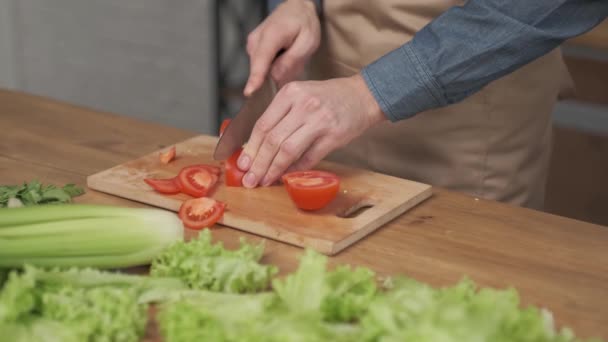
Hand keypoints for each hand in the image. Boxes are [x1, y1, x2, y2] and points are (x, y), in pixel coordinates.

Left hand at [237, 74, 386, 187]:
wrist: (364, 96)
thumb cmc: (330, 97)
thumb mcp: (301, 95)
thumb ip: (281, 116)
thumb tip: (257, 147)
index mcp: (290, 92)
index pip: (262, 124)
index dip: (250, 148)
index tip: (242, 164)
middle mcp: (303, 104)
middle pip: (272, 139)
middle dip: (257, 163)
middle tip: (249, 179)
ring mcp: (319, 120)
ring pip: (288, 150)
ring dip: (273, 169)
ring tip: (264, 181)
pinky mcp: (333, 136)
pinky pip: (309, 158)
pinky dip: (295, 169)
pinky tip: (287, 176)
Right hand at [244, 0, 320, 95]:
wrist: (296, 9)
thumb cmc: (304, 24)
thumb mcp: (307, 42)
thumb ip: (292, 60)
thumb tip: (276, 77)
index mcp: (272, 35)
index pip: (261, 60)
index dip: (255, 78)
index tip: (249, 92)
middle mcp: (257, 39)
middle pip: (260, 69)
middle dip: (273, 76)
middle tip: (293, 64)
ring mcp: (252, 44)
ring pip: (261, 68)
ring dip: (274, 69)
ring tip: (288, 55)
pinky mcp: (252, 48)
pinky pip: (261, 65)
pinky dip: (271, 65)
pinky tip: (281, 55)